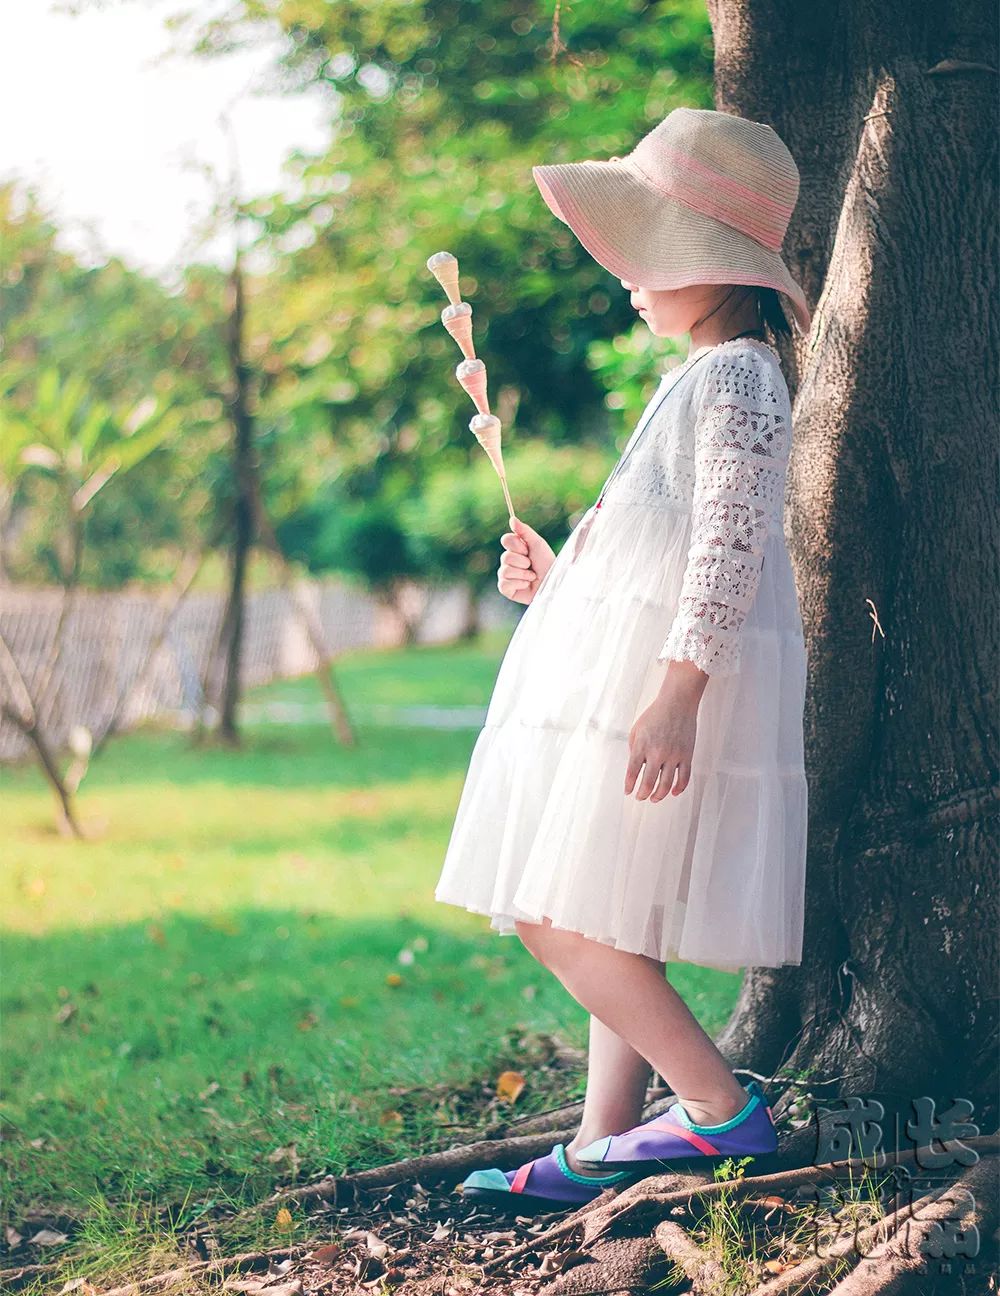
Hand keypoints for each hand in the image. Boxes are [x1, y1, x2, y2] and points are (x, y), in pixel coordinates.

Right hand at [497, 517, 555, 604]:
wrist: (553, 583)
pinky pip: (504, 583)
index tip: (528, 549)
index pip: (506, 540)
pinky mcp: (506, 589)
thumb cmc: (547, 563)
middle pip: (505, 556)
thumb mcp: (537, 544)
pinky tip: (527, 585)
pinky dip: (519, 583)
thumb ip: (524, 531)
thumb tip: (512, 518)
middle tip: (532, 565)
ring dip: (523, 574)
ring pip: (505, 570)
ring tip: (533, 576)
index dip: (517, 545)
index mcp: (515, 549)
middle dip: (522, 561)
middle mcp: (509, 562)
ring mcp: (506, 576)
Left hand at [624, 673, 703, 799]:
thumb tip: (637, 767)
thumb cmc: (655, 715)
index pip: (632, 772)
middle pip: (649, 782)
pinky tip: (673, 792)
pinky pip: (684, 778)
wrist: (677, 703)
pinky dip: (679, 788)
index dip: (629, 785)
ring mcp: (674, 755)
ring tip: (654, 798)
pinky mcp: (687, 755)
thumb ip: (634, 749)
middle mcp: (657, 753)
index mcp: (642, 746)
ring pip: (666, 784)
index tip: (628, 792)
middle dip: (643, 794)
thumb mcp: (636, 730)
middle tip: (641, 797)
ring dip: (659, 795)